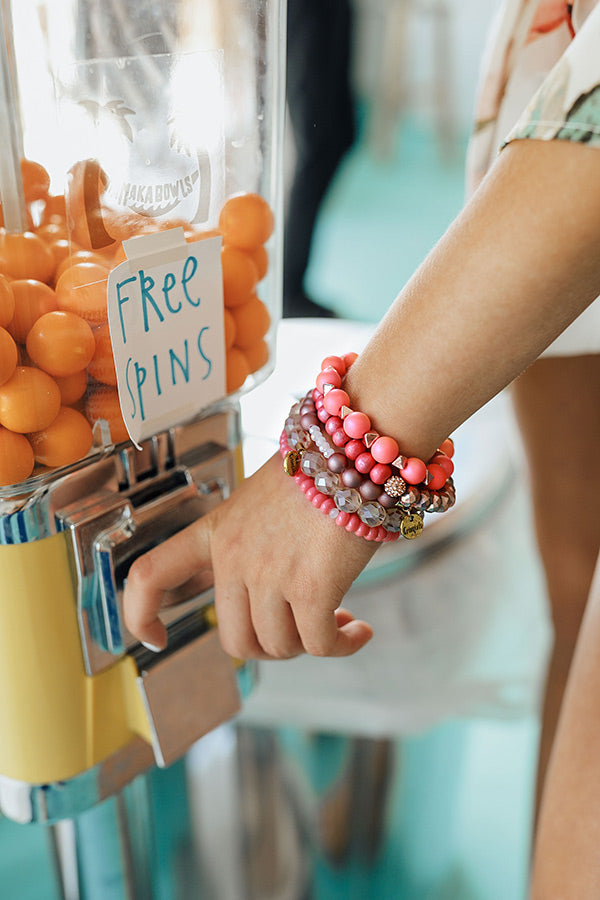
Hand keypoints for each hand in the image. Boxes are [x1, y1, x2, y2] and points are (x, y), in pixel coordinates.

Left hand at [123, 452, 376, 658]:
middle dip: (271, 646)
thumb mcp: (261, 500)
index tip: (155, 639)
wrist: (354, 447)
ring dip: (310, 644)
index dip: (141, 614)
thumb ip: (247, 542)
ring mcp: (269, 575)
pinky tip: (359, 631)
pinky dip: (343, 645)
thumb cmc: (318, 469)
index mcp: (215, 531)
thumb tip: (255, 590)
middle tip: (300, 630)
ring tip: (339, 619)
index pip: (150, 574)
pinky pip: (321, 644)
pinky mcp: (311, 589)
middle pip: (234, 640)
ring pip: (279, 647)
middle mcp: (234, 556)